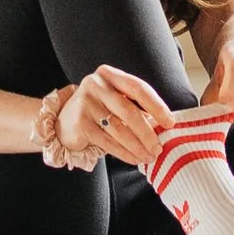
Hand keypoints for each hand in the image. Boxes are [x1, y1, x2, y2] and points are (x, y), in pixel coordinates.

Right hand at [40, 65, 171, 171]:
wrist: (63, 121)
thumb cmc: (97, 111)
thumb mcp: (115, 101)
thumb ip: (135, 107)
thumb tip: (163, 125)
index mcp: (108, 75)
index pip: (138, 88)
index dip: (157, 106)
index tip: (170, 122)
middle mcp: (95, 85)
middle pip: (129, 111)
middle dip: (148, 133)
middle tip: (159, 147)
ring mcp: (85, 103)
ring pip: (119, 130)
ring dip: (138, 147)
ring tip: (149, 157)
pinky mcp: (80, 123)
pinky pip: (108, 142)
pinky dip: (124, 153)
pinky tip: (134, 159)